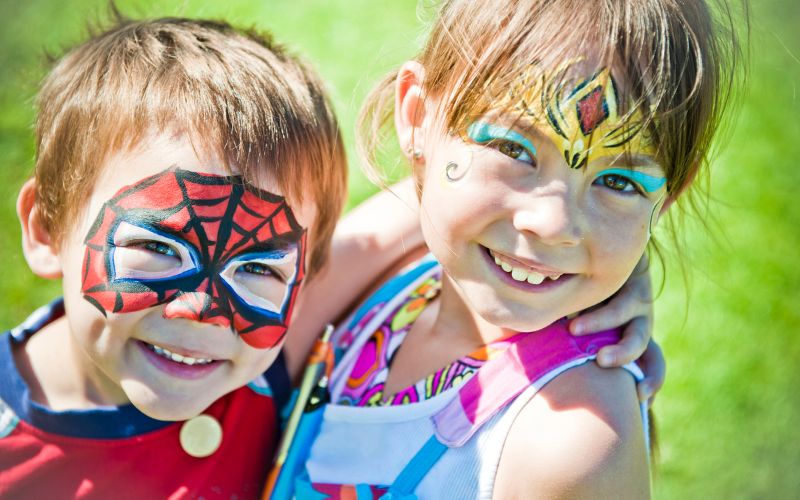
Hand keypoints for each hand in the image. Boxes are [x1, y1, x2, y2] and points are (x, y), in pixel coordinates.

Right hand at [568, 254, 664, 402]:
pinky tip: (568, 300)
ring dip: (598, 322)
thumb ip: (572, 350)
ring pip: (621, 312)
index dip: (652, 380)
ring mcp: (633, 294)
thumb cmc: (582, 302)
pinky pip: (606, 283)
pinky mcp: (622, 271)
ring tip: (573, 328)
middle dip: (623, 353)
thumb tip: (544, 381)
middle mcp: (638, 317)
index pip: (653, 362)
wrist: (600, 256)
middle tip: (601, 361)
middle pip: (641, 341)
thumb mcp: (582, 328)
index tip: (641, 397)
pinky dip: (587, 296)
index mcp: (634, 335)